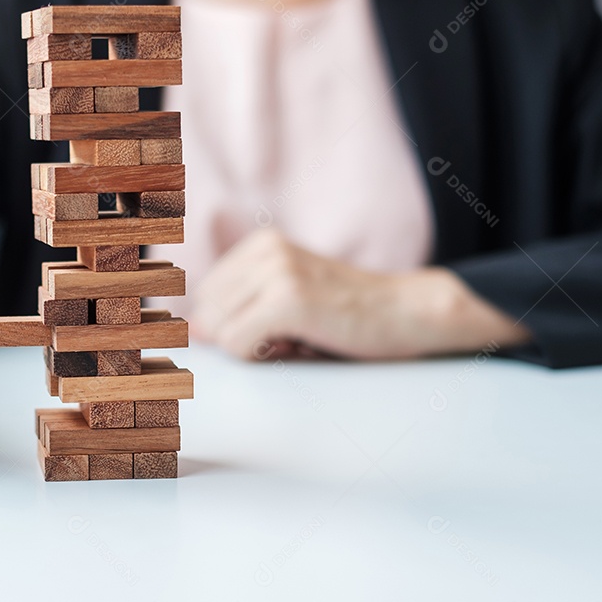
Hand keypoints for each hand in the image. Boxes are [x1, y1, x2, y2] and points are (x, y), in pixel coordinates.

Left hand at [191, 228, 529, 359]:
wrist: (409, 314)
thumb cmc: (348, 316)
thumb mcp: (290, 300)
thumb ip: (241, 308)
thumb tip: (192, 331)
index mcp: (261, 244)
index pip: (204, 299)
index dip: (234, 327)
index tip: (277, 331)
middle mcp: (265, 249)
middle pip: (207, 316)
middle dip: (241, 339)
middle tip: (290, 338)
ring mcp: (277, 271)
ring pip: (219, 331)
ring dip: (254, 350)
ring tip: (298, 340)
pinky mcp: (289, 299)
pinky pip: (238, 344)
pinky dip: (262, 357)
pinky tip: (300, 346)